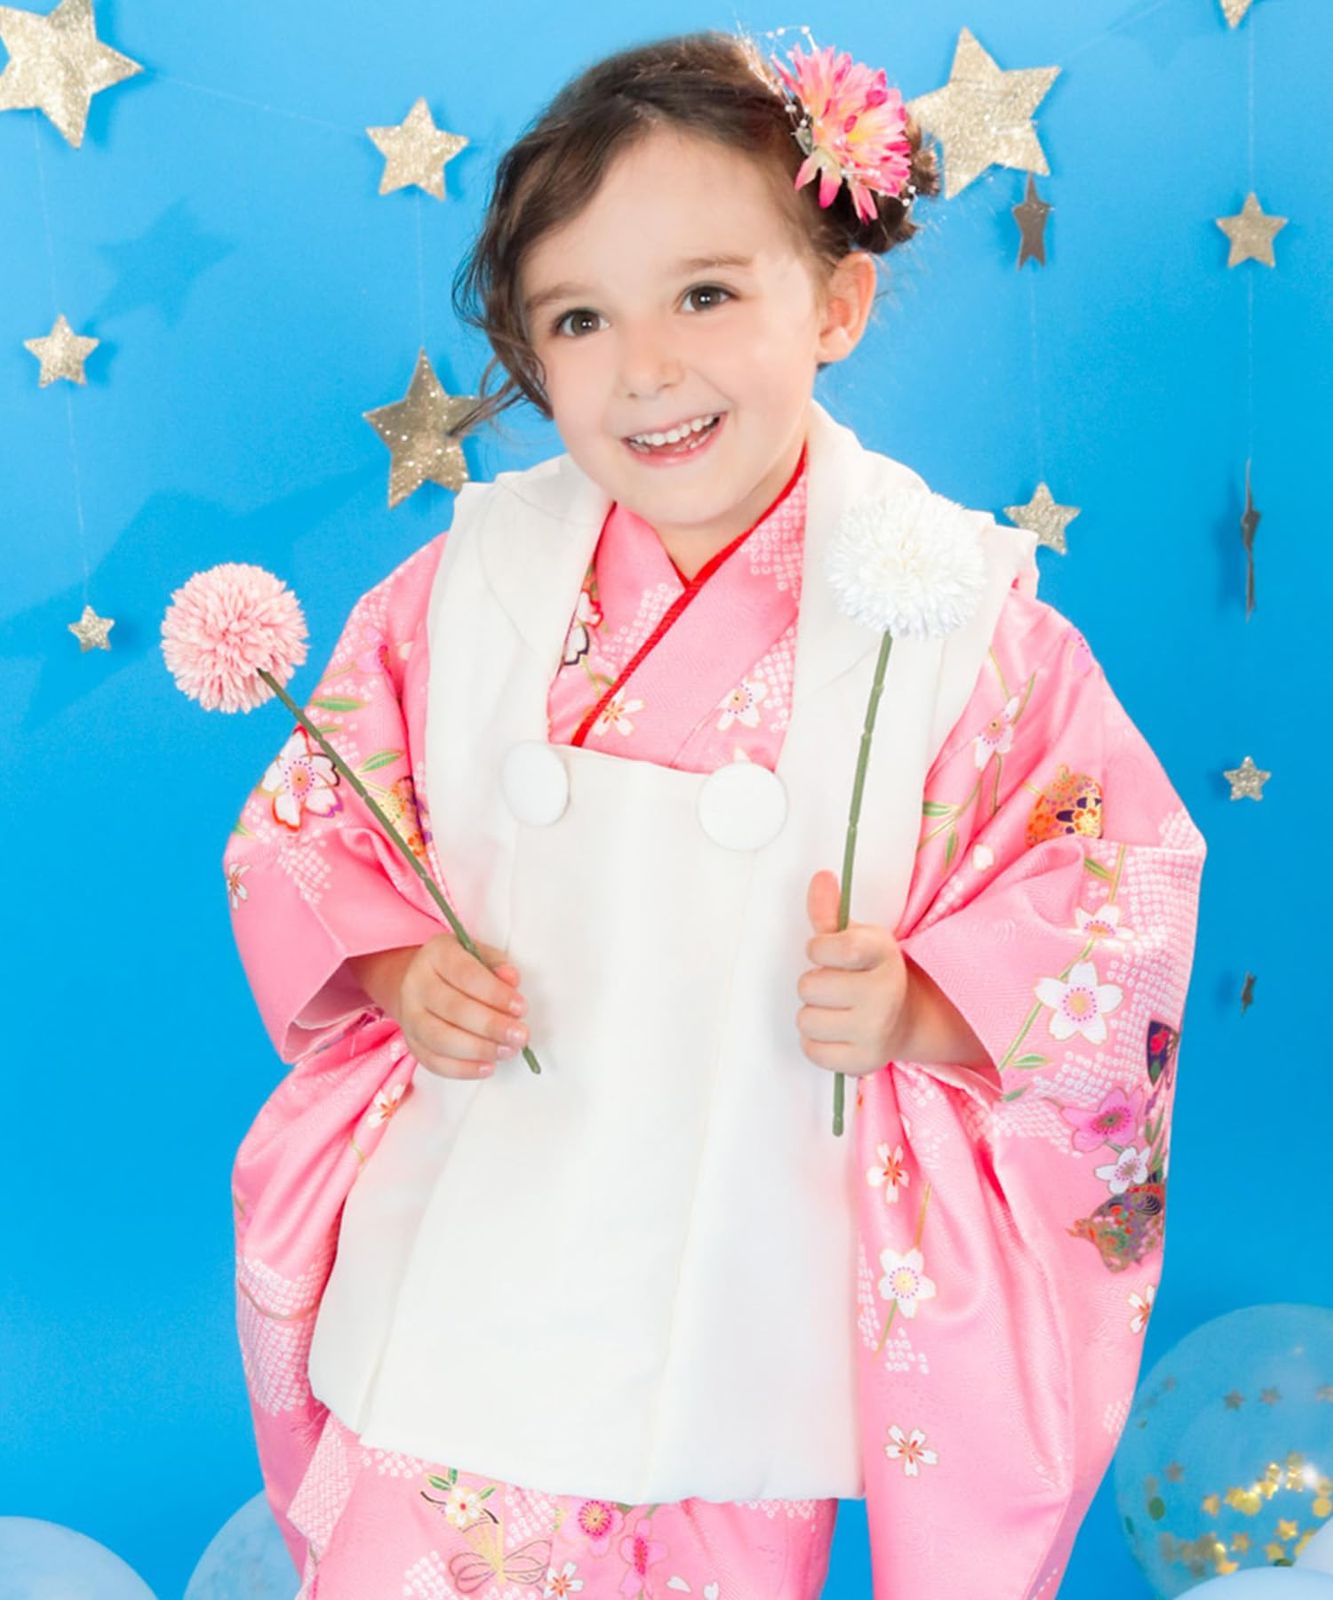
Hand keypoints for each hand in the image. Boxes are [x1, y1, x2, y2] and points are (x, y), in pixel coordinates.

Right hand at [349, 934, 527, 1079]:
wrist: (418, 982)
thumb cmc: (458, 969)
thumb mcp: (478, 954)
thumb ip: (497, 965)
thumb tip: (512, 980)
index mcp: (436, 955)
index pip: (466, 975)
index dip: (496, 994)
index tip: (521, 1008)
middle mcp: (416, 985)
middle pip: (453, 1009)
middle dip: (492, 1026)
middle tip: (520, 1036)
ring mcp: (409, 1017)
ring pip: (441, 1039)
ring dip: (479, 1049)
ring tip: (507, 1051)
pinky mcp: (412, 1043)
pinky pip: (434, 1062)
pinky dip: (463, 1069)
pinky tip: (488, 1067)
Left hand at [797, 869, 908, 1077]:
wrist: (905, 1018)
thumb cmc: (869, 972)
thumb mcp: (855, 937)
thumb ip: (831, 912)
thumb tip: (820, 878)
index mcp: (883, 954)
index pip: (837, 948)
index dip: (819, 949)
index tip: (824, 951)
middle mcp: (885, 993)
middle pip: (810, 987)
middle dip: (814, 984)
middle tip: (833, 985)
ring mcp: (876, 1031)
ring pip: (806, 1020)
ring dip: (813, 1014)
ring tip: (834, 1009)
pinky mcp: (864, 1062)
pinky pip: (812, 1050)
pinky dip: (816, 1042)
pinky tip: (835, 1032)